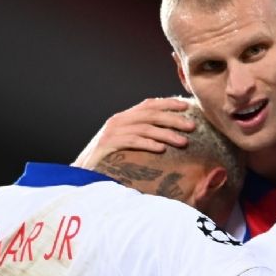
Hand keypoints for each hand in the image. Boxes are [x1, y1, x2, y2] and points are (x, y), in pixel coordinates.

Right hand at [74, 97, 194, 167]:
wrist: (82, 172)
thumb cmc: (107, 161)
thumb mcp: (124, 144)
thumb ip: (140, 136)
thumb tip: (165, 137)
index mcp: (123, 117)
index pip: (149, 104)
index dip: (168, 103)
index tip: (187, 107)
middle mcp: (118, 120)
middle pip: (150, 115)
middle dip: (173, 119)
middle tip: (192, 126)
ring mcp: (112, 132)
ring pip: (144, 128)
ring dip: (166, 134)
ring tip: (183, 142)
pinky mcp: (108, 144)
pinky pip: (132, 141)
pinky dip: (148, 144)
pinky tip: (161, 149)